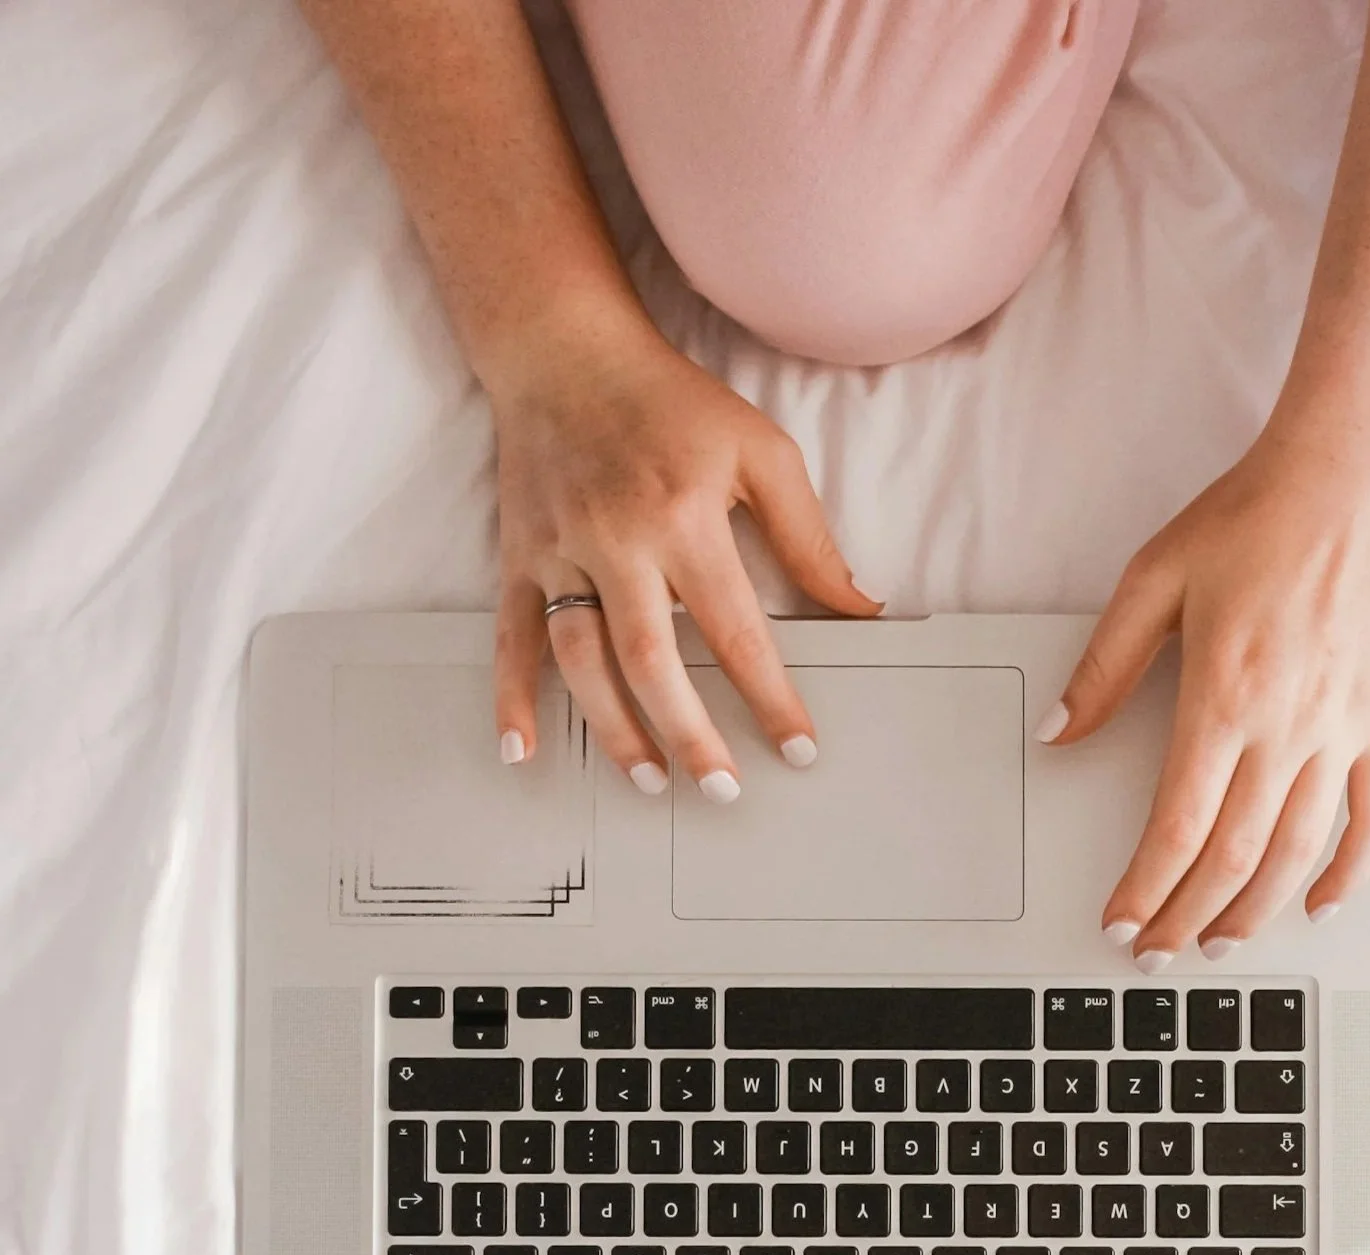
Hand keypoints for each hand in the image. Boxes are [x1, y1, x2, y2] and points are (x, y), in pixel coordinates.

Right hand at [489, 313, 879, 795]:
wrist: (564, 349)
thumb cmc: (672, 403)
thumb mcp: (761, 452)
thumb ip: (809, 538)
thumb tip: (859, 610)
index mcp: (684, 518)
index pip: (736, 631)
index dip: (770, 698)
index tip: (798, 749)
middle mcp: (616, 541)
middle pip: (653, 661)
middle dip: (690, 735)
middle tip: (724, 790)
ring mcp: (560, 552)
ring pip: (582, 660)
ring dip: (614, 729)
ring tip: (651, 781)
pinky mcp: (519, 556)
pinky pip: (510, 637)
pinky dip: (511, 697)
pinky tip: (523, 750)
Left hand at [1036, 435, 1369, 965]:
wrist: (1355, 472)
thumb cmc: (1255, 516)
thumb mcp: (1153, 580)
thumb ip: (1105, 667)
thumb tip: (1059, 732)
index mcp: (1222, 699)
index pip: (1177, 826)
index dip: (1146, 888)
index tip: (1121, 923)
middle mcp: (1287, 727)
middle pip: (1233, 855)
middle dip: (1188, 916)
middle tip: (1157, 952)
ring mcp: (1344, 729)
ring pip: (1298, 851)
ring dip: (1256, 910)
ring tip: (1220, 944)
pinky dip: (1350, 870)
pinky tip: (1320, 904)